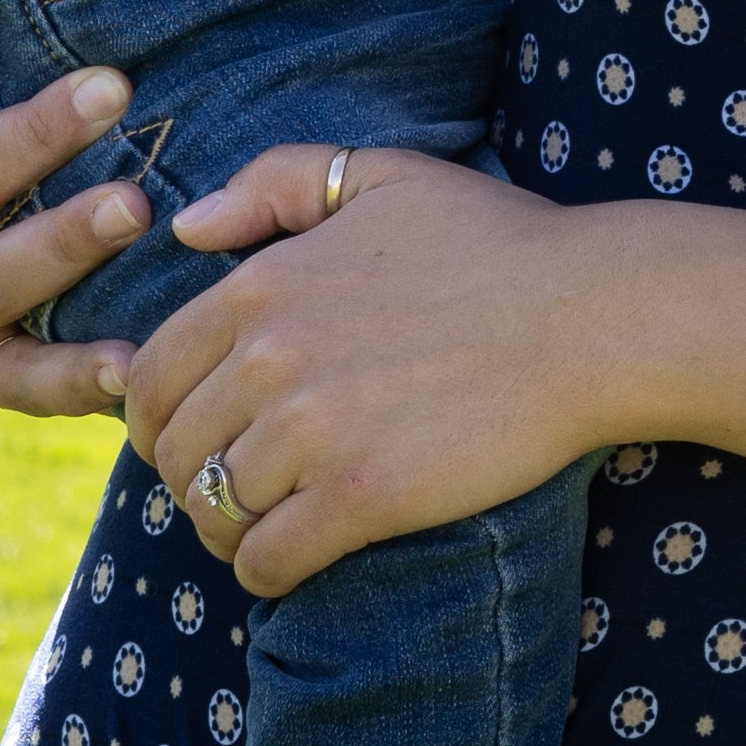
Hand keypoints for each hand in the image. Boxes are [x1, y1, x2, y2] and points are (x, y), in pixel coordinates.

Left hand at [123, 141, 617, 593]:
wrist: (595, 317)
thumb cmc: (498, 243)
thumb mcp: (385, 176)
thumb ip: (278, 182)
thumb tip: (188, 229)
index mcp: (263, 287)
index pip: (150, 376)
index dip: (158, 418)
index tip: (192, 435)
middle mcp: (273, 358)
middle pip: (174, 451)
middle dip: (186, 479)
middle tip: (225, 488)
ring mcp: (316, 432)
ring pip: (214, 509)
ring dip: (225, 527)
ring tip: (259, 526)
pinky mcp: (364, 496)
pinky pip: (269, 557)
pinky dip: (265, 568)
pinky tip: (291, 558)